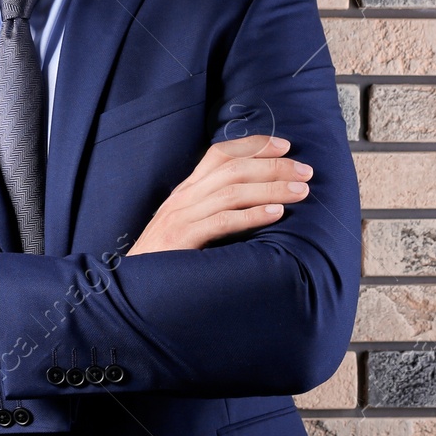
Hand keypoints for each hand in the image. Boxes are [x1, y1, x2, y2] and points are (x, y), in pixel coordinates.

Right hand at [127, 133, 311, 254]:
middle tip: (306, 171)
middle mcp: (183, 198)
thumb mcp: (188, 227)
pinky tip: (276, 214)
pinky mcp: (182, 241)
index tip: (285, 145)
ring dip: (271, 188)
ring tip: (301, 192)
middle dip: (273, 166)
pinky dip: (251, 215)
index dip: (253, 145)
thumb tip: (255, 202)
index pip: (219, 154)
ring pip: (231, 191)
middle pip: (233, 169)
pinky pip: (222, 221)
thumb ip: (212, 211)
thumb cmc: (166, 261)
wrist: (129, 289)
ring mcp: (181, 217)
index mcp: (185, 191)